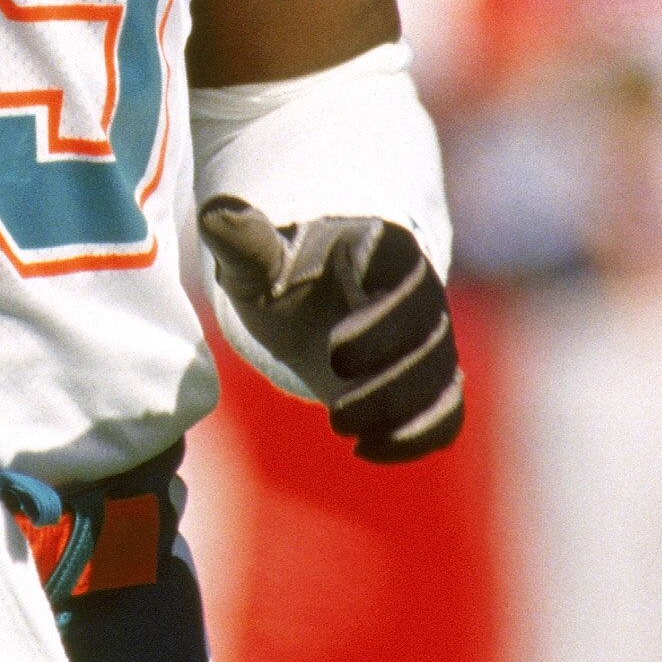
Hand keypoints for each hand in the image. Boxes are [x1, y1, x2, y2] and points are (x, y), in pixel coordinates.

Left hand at [195, 203, 462, 464]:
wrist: (305, 306)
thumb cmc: (282, 273)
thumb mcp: (258, 260)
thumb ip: (245, 243)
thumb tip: (216, 213)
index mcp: (384, 250)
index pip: (408, 278)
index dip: (382, 320)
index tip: (335, 348)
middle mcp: (419, 295)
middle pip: (431, 337)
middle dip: (388, 379)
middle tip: (336, 407)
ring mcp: (428, 341)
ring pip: (442, 380)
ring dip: (400, 414)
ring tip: (342, 427)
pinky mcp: (426, 384)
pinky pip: (446, 414)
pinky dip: (417, 437)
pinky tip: (367, 448)